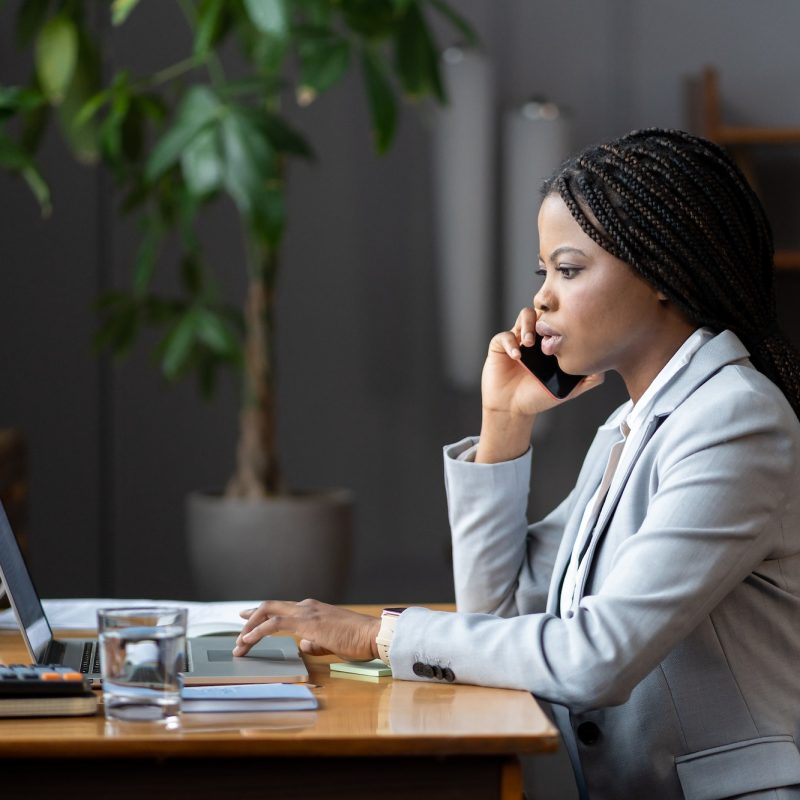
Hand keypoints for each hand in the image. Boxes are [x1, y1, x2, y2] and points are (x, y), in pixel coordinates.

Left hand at [233, 598, 381, 660]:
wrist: (371, 634)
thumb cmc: (356, 640)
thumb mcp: (330, 641)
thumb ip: (314, 642)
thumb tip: (303, 645)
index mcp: (312, 610)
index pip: (281, 609)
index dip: (261, 614)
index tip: (246, 617)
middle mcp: (306, 606)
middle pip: (270, 607)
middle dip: (250, 619)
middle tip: (238, 635)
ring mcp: (306, 612)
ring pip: (268, 613)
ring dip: (249, 629)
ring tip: (239, 645)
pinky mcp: (306, 622)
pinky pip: (274, 624)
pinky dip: (258, 631)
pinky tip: (248, 640)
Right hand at [476, 307, 603, 462]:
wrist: (513, 409)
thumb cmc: (538, 397)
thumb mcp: (568, 390)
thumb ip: (587, 380)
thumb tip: (605, 369)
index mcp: (552, 343)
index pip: (561, 320)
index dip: (564, 321)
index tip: (567, 333)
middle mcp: (536, 337)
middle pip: (545, 310)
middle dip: (548, 316)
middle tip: (548, 333)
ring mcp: (518, 340)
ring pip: (525, 315)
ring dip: (529, 325)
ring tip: (531, 342)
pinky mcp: (500, 346)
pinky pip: (505, 336)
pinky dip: (511, 343)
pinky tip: (517, 357)